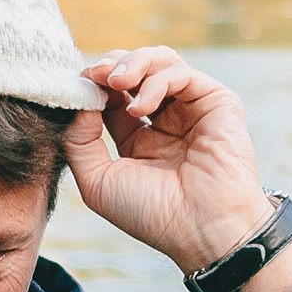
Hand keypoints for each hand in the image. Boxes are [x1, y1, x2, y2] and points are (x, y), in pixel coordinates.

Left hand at [61, 47, 291, 291]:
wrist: (201, 231)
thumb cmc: (152, 215)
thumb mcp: (98, 182)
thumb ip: (79, 141)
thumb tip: (79, 101)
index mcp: (138, 138)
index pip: (111, 95)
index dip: (91, 85)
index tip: (74, 86)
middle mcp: (166, 119)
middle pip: (135, 69)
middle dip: (109, 65)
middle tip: (92, 74)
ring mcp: (192, 109)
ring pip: (161, 61)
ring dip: (132, 63)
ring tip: (114, 80)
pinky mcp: (217, 102)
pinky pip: (182, 73)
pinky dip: (155, 82)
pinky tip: (140, 108)